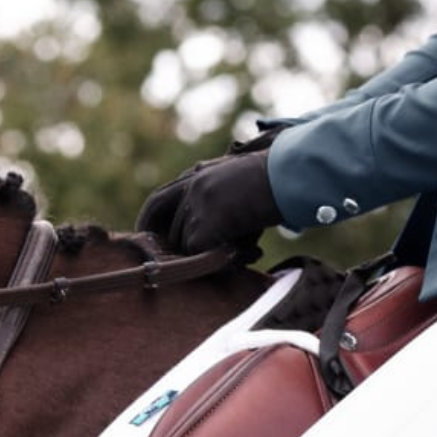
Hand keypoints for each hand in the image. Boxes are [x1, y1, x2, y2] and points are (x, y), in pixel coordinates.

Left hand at [134, 152, 281, 260]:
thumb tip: (218, 236)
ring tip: (248, 249)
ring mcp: (196, 204)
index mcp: (197, 175)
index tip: (148, 238)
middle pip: (169, 230)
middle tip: (194, 260)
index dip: (150, 222)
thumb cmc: (276, 182)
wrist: (288, 175)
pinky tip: (253, 253)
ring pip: (186, 245)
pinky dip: (222, 262)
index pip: (158, 201)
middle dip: (177, 248)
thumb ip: (219, 203)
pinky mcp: (204, 223)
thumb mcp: (240, 184)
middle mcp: (191, 187)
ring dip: (212, 255)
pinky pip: (200, 255)